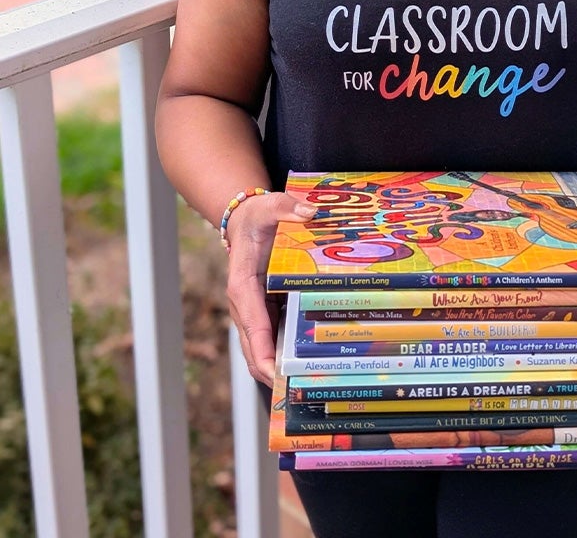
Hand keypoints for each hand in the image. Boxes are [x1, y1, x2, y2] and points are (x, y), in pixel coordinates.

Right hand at [225, 192, 314, 385]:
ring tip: (312, 384)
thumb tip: (310, 212)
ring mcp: (256, 313)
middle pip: (256, 351)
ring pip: (265, 351)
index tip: (278, 375)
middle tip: (304, 389)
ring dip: (283, 369)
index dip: (263, 354)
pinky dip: (289, 354)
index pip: (252, 327)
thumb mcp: (269, 207)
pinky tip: (314, 362)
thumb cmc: (257, 218)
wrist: (246, 222)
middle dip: (276, 373)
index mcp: (242, 287)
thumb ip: (286, 207)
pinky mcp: (267, 313)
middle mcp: (247, 307)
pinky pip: (275, 340)